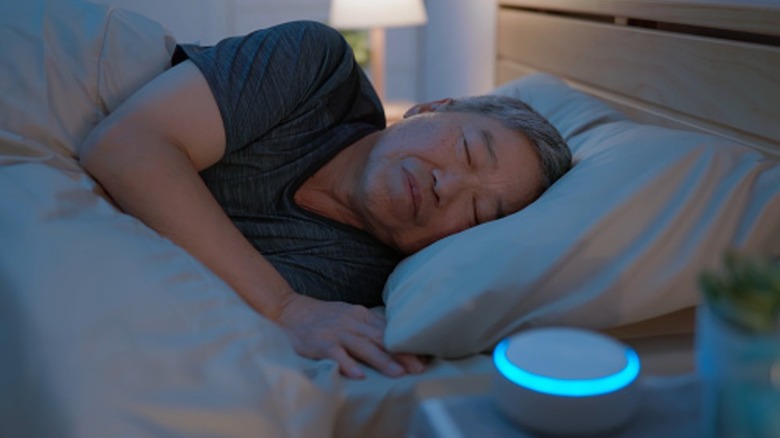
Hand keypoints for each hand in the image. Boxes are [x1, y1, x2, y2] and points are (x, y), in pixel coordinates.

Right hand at [274, 294, 425, 378]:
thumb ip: (370, 327)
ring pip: (364, 346)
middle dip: (402, 353)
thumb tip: (396, 340)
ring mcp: (336, 332)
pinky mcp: (321, 343)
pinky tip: (360, 375)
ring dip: (382, 360)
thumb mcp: (350, 316)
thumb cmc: (325, 317)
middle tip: (419, 367)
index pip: (389, 330)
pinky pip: (337, 355)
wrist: (290, 311)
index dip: (407, 343)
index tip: (423, 356)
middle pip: (382, 338)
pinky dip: (348, 364)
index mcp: (361, 315)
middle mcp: (352, 322)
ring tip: (399, 373)